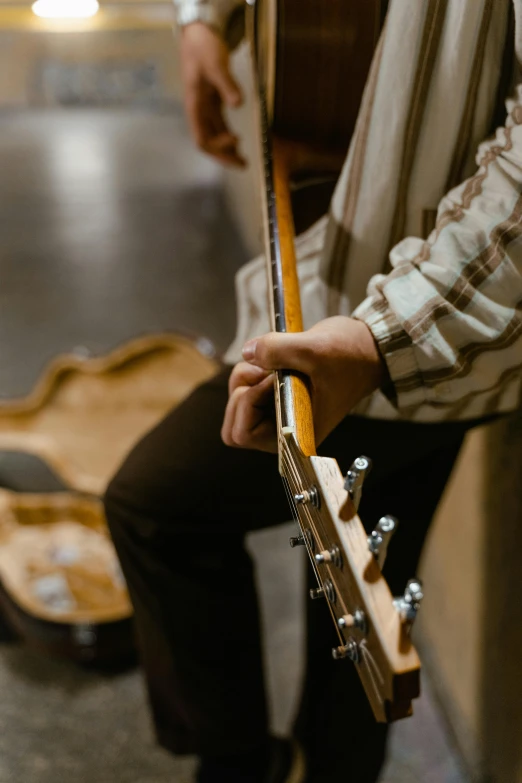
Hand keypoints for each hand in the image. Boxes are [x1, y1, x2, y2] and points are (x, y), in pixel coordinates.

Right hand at [180, 23, 245, 166]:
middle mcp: (198, 111)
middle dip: (224, 156)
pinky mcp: (214, 103)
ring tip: (243, 161)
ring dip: (228, 150)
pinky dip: (228, 136)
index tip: (235, 140)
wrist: (199, 34)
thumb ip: (227, 85)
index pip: (201, 138)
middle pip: (208, 142)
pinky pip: (220, 126)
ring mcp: (205, 108)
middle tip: (242, 165)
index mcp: (194, 106)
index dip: (217, 146)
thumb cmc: (204, 49)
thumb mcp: (216, 65)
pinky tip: (238, 142)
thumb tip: (238, 104)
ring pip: (215, 136)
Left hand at [221, 317, 386, 451]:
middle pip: (233, 426)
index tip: (273, 378)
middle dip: (242, 392)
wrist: (369, 349)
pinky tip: (275, 360)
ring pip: (237, 405)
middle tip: (268, 371)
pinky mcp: (276, 399)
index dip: (249, 402)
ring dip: (246, 377)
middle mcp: (284, 432)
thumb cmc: (350, 357)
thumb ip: (276, 350)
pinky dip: (251, 371)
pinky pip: (245, 391)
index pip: (244, 434)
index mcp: (296, 436)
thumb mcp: (314, 349)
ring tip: (275, 362)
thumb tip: (246, 352)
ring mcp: (278, 416)